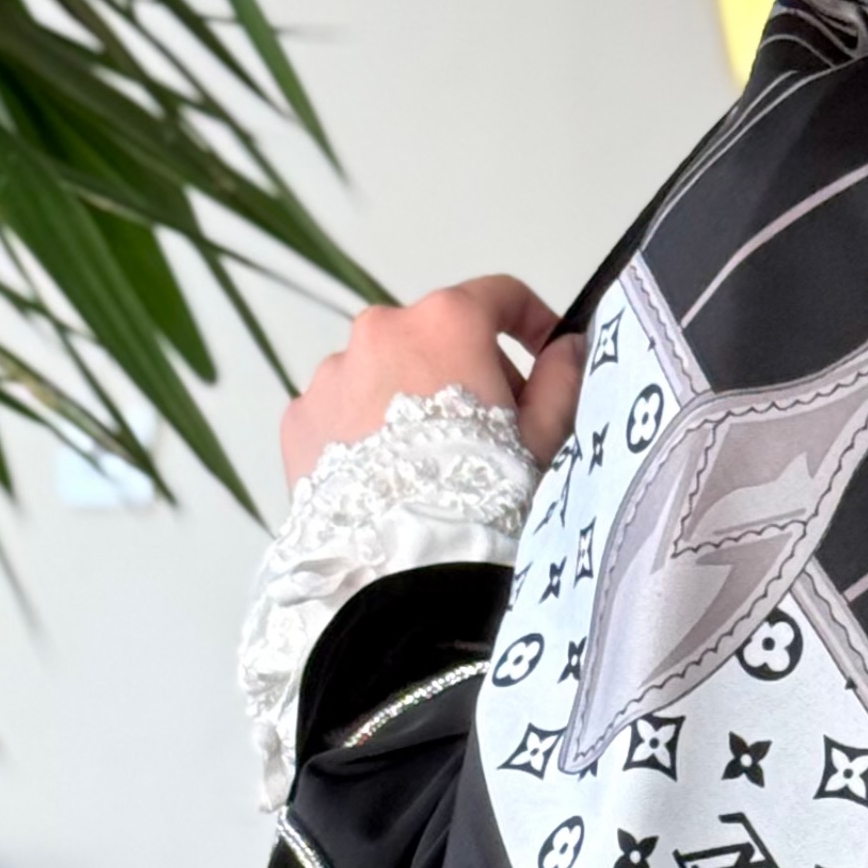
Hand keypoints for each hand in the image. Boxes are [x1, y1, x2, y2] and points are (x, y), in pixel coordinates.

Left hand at [280, 277, 585, 491]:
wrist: (402, 571)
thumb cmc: (479, 502)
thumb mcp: (544, 437)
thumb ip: (562, 378)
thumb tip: (567, 349)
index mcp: (446, 323)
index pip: (498, 296)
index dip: (530, 320)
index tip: (543, 347)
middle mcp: (381, 332)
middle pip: (437, 337)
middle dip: (468, 372)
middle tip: (494, 430)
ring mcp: (332, 374)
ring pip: (385, 374)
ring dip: (411, 401)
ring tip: (432, 466)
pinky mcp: (299, 418)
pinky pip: (342, 411)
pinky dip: (366, 433)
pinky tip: (389, 479)